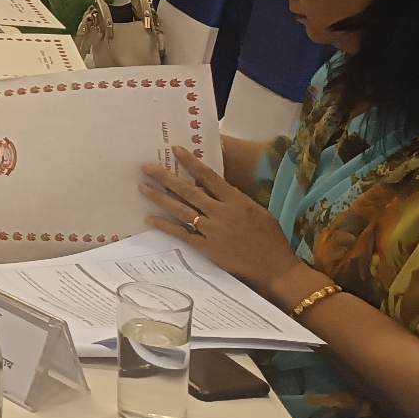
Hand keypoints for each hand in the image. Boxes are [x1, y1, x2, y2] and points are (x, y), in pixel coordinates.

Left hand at [139, 146, 299, 294]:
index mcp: (236, 201)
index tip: (175, 150)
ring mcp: (212, 231)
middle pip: (188, 191)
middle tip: (146, 167)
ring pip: (181, 210)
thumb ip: (234, 198)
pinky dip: (165, 226)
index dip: (190, 162)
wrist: (275, 267)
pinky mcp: (207, 248)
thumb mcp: (257, 210)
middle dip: (165, 177)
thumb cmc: (270, 237)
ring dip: (159, 197)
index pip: (208, 176)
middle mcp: (221, 213)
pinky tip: (150, 219)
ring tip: (143, 187)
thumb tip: (214, 186)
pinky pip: (182, 234)